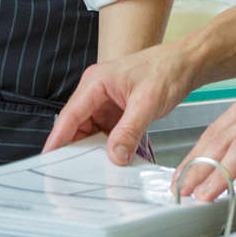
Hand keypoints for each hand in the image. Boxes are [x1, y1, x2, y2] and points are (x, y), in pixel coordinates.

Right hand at [44, 42, 194, 164]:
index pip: (70, 115)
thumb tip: (115, 156)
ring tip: (94, 169)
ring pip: (90, 131)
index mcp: (96, 82)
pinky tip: (112, 159)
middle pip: (77, 125)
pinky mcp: (117, 109)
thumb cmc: (167, 70)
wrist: (186, 62)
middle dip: (75, 149)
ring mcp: (106, 100)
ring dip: (93, 149)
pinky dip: (107, 146)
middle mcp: (96, 90)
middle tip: (73, 174)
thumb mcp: (147, 103)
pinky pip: (105, 131)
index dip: (57, 139)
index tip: (48, 158)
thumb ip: (129, 131)